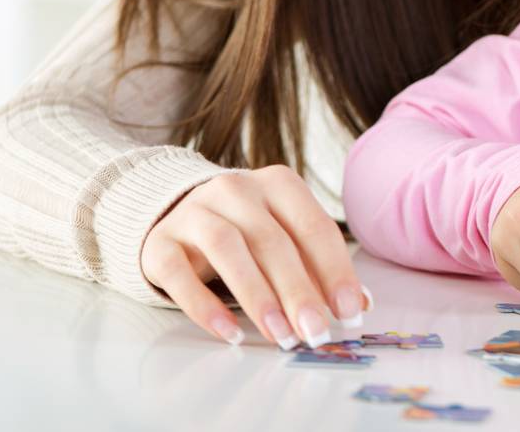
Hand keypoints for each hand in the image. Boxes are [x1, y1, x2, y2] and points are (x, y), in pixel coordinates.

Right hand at [140, 165, 370, 349]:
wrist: (173, 216)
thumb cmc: (244, 230)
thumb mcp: (284, 237)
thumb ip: (318, 267)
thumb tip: (359, 304)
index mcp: (277, 184)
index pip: (313, 226)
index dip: (334, 271)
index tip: (348, 312)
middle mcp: (235, 189)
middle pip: (273, 241)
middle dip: (298, 291)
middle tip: (314, 332)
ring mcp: (194, 212)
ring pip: (228, 249)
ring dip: (257, 296)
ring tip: (279, 335)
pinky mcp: (160, 242)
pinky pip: (180, 275)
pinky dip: (206, 307)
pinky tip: (230, 333)